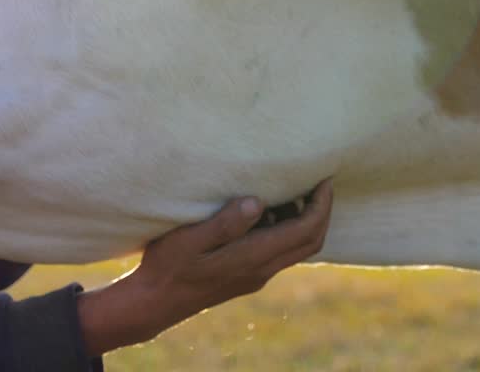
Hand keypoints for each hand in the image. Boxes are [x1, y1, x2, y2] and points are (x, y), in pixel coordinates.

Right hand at [76, 178, 332, 355]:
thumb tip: (258, 202)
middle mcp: (262, 269)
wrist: (155, 303)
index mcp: (253, 257)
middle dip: (322, 209)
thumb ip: (224, 222)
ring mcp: (257, 275)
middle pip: (312, 241)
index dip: (321, 203)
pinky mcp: (249, 275)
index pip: (305, 230)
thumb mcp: (188, 239)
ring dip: (306, 219)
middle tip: (320, 179)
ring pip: (299, 248)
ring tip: (294, 187)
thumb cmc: (167, 265)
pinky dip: (289, 228)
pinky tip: (268, 208)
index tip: (324, 176)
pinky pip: (283, 251)